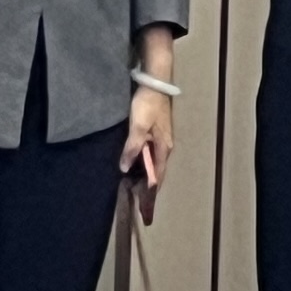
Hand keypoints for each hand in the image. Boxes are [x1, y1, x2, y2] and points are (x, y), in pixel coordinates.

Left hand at [120, 81, 174, 208]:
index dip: (151, 191)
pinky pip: (149, 154)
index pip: (158, 175)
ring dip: (144, 174)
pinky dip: (142, 163)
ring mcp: (161, 138)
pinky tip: (134, 164)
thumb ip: (132, 148)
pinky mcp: (155, 132)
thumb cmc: (147, 106)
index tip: (144, 207)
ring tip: (131, 185)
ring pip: (152, 162)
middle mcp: (165, 146)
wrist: (154, 83)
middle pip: (156, 170)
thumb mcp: (138, 128)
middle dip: (147, 185)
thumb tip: (125, 169)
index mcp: (164, 147)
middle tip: (133, 198)